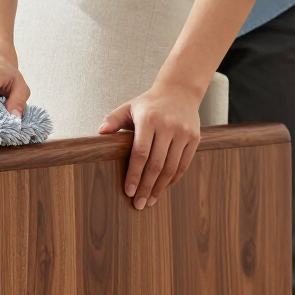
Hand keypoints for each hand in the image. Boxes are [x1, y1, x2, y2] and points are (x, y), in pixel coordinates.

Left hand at [99, 82, 200, 208]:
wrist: (180, 91)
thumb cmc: (149, 104)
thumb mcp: (129, 107)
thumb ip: (114, 119)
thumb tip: (100, 133)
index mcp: (149, 120)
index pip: (140, 153)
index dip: (134, 174)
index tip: (128, 191)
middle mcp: (168, 126)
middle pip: (156, 164)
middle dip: (146, 187)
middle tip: (138, 204)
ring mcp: (183, 132)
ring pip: (171, 167)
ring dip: (160, 188)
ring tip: (150, 201)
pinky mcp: (194, 138)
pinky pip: (183, 164)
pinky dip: (173, 179)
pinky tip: (163, 188)